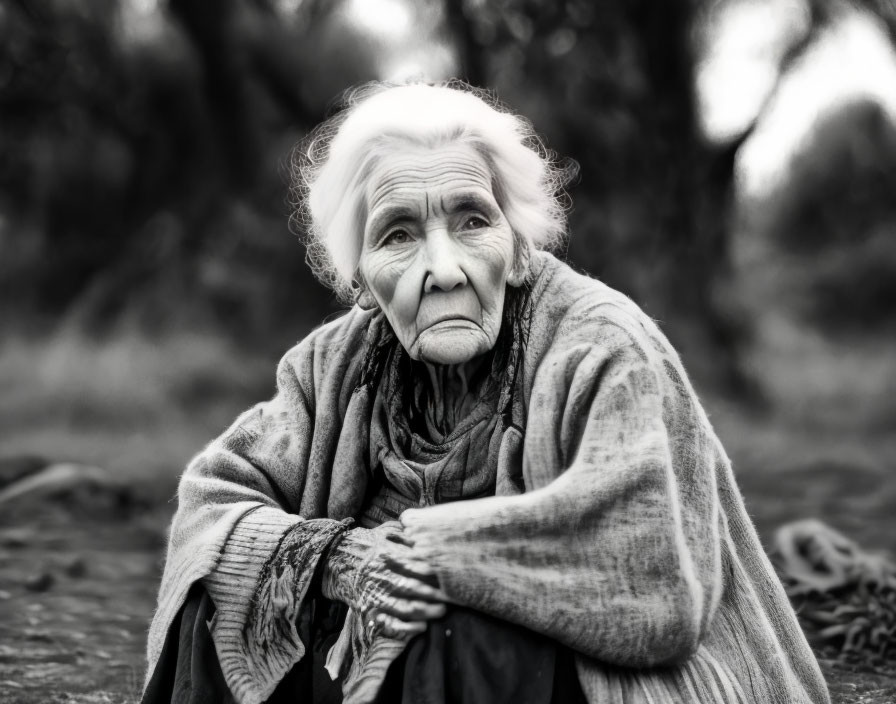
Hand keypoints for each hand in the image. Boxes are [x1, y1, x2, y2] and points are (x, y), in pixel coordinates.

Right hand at [321, 523, 447, 640]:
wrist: (331, 558)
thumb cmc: (364, 543)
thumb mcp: (385, 531)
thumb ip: (406, 533)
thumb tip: (427, 529)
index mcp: (388, 554)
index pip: (417, 565)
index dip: (435, 573)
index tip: (452, 576)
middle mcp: (382, 575)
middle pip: (414, 588)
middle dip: (436, 595)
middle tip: (454, 598)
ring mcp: (374, 594)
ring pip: (405, 607)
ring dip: (426, 612)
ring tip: (441, 611)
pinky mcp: (368, 609)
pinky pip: (389, 623)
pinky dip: (406, 628)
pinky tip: (421, 627)